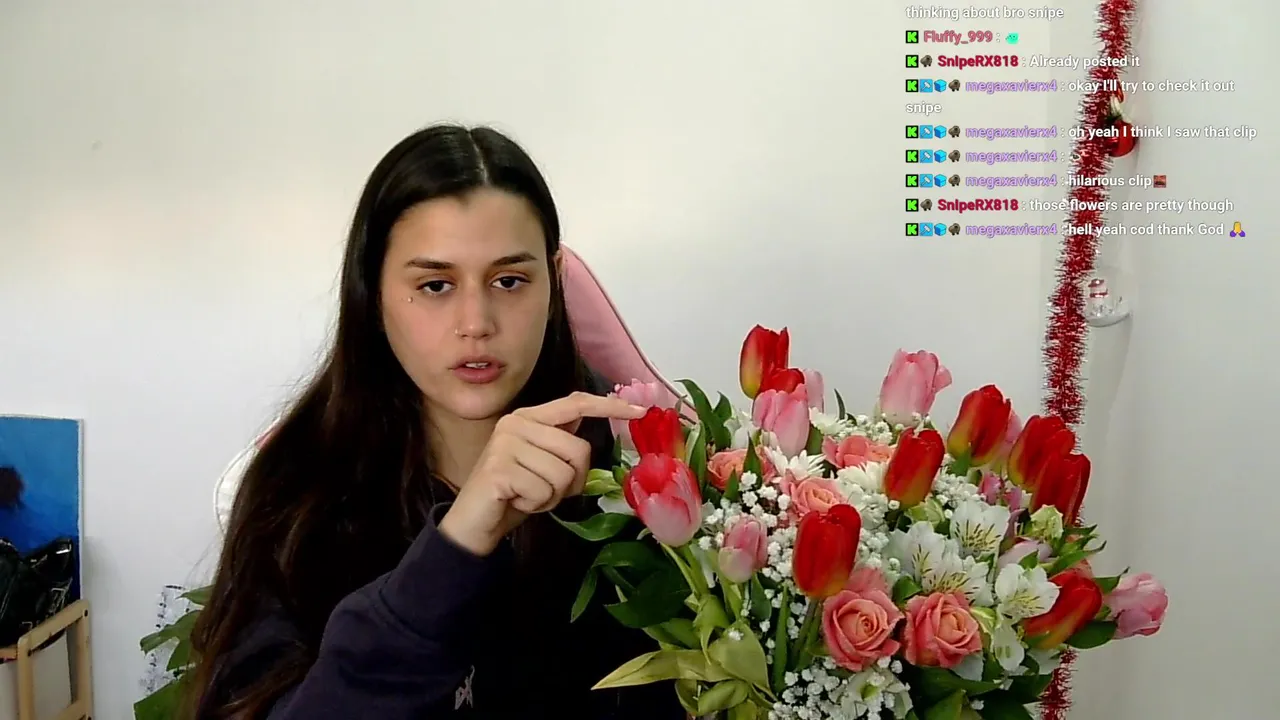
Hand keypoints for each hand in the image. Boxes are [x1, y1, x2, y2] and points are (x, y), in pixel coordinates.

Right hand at [438, 392, 645, 555]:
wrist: (474, 522)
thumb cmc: (514, 493)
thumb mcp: (544, 464)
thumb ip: (562, 442)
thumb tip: (592, 415)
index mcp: (530, 417)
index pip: (576, 403)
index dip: (609, 406)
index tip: (641, 410)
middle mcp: (516, 423)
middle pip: (578, 450)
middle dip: (571, 480)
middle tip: (544, 489)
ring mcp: (505, 444)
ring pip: (563, 474)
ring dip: (551, 495)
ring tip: (527, 495)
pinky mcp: (499, 469)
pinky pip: (543, 491)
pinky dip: (536, 505)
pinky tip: (516, 501)